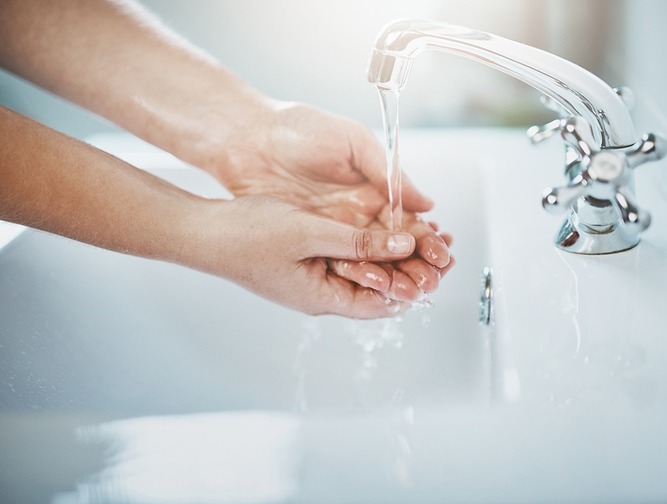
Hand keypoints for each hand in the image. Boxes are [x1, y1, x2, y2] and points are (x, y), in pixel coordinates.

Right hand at [197, 196, 447, 317]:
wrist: (204, 231)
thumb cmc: (246, 236)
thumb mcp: (310, 233)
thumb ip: (359, 241)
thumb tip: (407, 244)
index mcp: (323, 298)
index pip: (384, 303)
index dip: (417, 285)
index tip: (442, 264)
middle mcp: (322, 293)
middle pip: (380, 287)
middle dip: (412, 268)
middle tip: (442, 245)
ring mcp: (314, 277)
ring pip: (366, 270)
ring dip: (395, 253)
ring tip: (425, 232)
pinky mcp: (307, 260)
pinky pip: (349, 256)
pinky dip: (371, 243)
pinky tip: (388, 225)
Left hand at [208, 101, 452, 303]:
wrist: (246, 138)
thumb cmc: (297, 129)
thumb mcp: (352, 142)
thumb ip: (388, 172)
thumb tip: (426, 202)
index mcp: (372, 189)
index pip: (408, 222)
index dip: (427, 240)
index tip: (444, 255)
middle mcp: (356, 213)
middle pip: (393, 248)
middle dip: (416, 266)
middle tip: (433, 281)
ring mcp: (332, 229)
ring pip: (369, 261)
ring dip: (392, 277)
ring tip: (412, 291)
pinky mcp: (309, 240)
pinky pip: (338, 264)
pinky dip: (357, 277)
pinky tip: (375, 288)